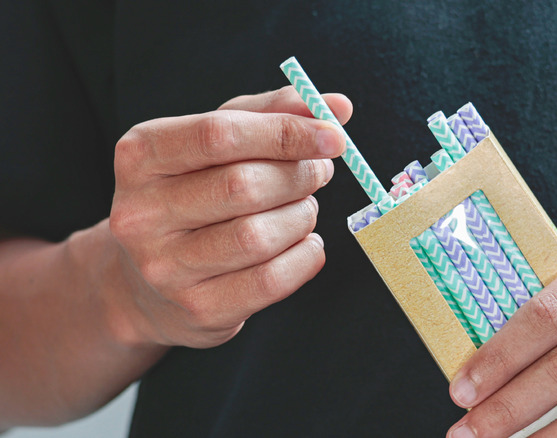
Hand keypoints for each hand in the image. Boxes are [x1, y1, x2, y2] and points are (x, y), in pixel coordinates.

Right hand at [107, 86, 350, 348]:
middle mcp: (141, 213)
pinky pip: (271, 281)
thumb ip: (272, 115)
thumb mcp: (218, 142)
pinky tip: (305, 244)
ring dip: (302, 217)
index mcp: (141, 156)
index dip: (285, 133)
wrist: (149, 283)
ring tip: (304, 209)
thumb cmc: (195, 194)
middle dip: (299, 175)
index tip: (334, 136)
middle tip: (319, 172)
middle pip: (243, 187)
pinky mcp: (197, 308)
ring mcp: (164, 268)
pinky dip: (305, 258)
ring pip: (259, 237)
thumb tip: (338, 106)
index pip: (220, 134)